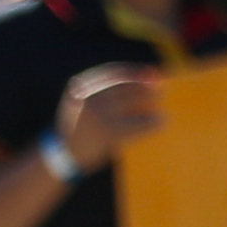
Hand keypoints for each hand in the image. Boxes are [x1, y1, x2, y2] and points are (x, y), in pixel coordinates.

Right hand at [53, 65, 168, 169]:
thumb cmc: (80, 125)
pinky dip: (152, 122)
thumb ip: (103, 89)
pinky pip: (137, 124)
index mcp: (79, 87)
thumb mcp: (82, 102)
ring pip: (131, 101)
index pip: (112, 73)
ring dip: (149, 98)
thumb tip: (142, 79)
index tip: (152, 72)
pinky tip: (162, 121)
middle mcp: (87, 98)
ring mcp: (98, 116)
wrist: (65, 155)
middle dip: (143, 83)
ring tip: (160, 99)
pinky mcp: (109, 134)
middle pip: (123, 85)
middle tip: (160, 85)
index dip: (134, 72)